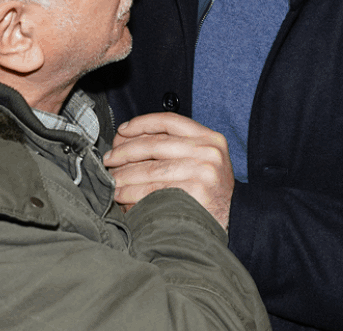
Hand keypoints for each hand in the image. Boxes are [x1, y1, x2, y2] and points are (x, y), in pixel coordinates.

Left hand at [103, 112, 233, 228]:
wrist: (233, 221)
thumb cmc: (210, 191)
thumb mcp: (203, 159)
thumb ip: (175, 146)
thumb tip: (129, 140)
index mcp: (209, 138)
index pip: (169, 121)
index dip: (141, 124)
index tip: (122, 131)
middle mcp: (207, 152)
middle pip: (154, 144)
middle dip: (125, 151)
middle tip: (108, 159)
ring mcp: (202, 172)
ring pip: (150, 169)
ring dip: (123, 174)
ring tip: (110, 179)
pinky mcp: (193, 193)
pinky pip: (152, 190)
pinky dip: (131, 192)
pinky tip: (120, 195)